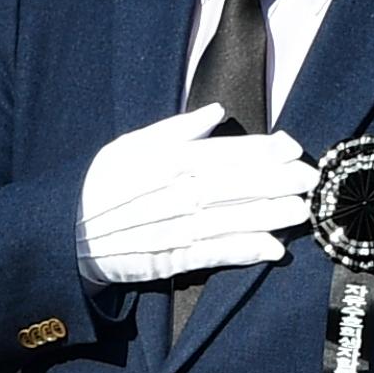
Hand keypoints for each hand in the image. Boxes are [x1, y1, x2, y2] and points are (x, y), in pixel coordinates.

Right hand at [75, 103, 316, 285]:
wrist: (62, 233)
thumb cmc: (99, 185)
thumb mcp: (130, 145)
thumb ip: (174, 129)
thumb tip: (214, 113)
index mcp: (167, 160)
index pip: (224, 152)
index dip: (262, 150)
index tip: (293, 146)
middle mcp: (174, 192)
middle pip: (234, 185)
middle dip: (276, 181)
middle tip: (311, 179)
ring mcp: (173, 228)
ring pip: (229, 219)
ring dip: (268, 216)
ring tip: (300, 212)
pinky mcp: (168, 259)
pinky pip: (211, 254)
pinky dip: (241, 252)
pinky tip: (270, 249)